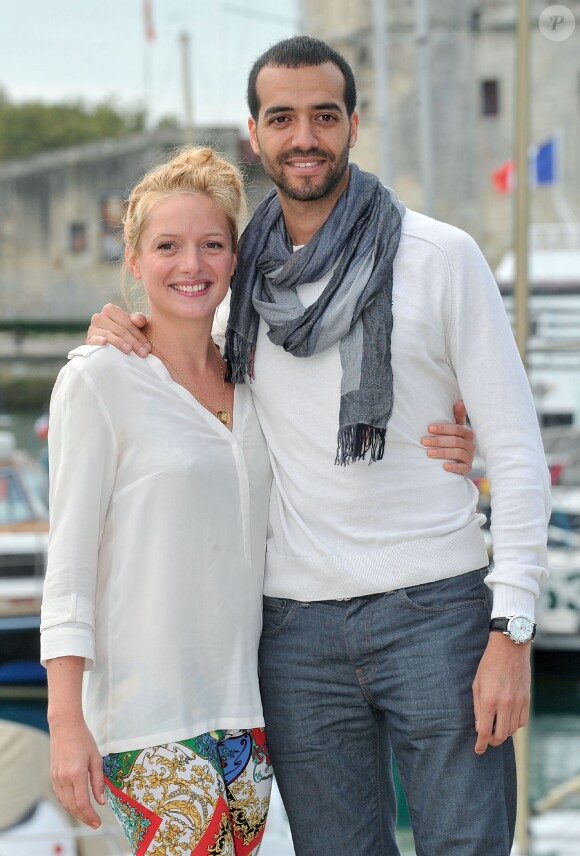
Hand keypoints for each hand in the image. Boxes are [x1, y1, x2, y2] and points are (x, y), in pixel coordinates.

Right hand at [49, 719, 106, 827]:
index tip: (98, 822)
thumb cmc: (83, 739)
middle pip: (73, 807)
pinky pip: (60, 796)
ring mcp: (56, 778)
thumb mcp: (96, 759)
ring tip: (87, 816)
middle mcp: (64, 778)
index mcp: (76, 774)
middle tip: (94, 823)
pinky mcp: (53, 776)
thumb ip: (98, 781)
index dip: (90, 815)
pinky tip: (76, 804)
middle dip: (84, 818)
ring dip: (76, 813)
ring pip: (65, 803)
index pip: (82, 803)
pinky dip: (68, 803)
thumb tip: (101, 801)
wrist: (65, 726)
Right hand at [87, 303, 149, 356]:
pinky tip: (105, 343)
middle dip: (134, 342)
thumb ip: (139, 319)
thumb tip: (137, 320)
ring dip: (120, 343)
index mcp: (111, 309)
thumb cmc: (125, 332)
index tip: (148, 347)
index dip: (139, 335)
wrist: (110, 345)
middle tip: (143, 353)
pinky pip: (95, 339)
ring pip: (109, 335)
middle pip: (120, 330)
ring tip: (130, 351)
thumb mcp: (134, 325)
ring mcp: (93, 327)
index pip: (127, 323)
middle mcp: (100, 316)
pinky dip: (99, 340)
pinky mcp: (89, 338)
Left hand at [421, 400, 474, 473]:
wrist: (457, 461)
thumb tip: (461, 401)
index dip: (443, 428)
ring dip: (442, 452)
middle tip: (423, 441)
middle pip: (455, 441)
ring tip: (428, 453)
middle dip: (438, 441)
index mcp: (467, 433)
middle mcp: (470, 444)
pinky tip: (444, 466)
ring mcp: (469, 457)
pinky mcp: (467, 468)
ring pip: (457, 453)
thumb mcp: (454, 427)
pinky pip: (462, 468)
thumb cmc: (452, 440)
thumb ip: (457, 415)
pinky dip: (454, 466)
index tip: (429, 428)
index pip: (456, 429)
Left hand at [472, 632, 530, 754]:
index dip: (481, 744)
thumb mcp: (476, 684)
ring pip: (512, 730)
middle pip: (500, 735)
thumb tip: (479, 728)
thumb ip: (477, 708)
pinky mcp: (527, 700)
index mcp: (489, 700)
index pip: (485, 731)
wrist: (509, 649)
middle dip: (492, 742)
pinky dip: (515, 725)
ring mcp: (518, 703)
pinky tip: (508, 720)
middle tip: (487, 740)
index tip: (478, 750)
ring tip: (496, 729)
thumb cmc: (488, 665)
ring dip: (503, 733)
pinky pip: (522, 721)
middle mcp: (504, 704)